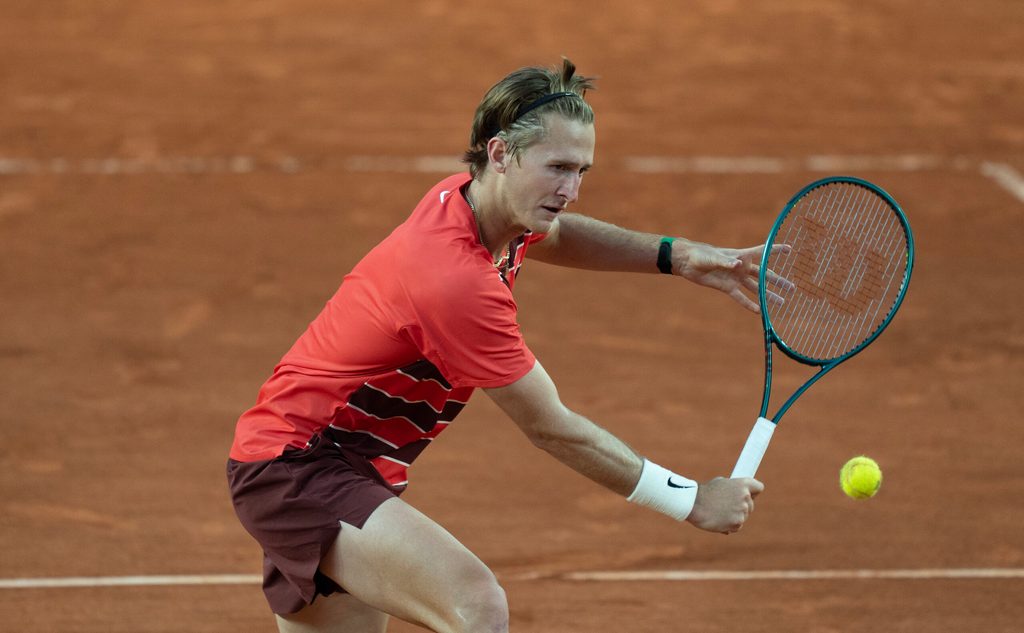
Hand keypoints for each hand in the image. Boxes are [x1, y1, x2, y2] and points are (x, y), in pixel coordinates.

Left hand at [672, 239, 792, 312]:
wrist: (688, 263)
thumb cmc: (701, 255)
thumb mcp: (714, 257)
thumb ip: (726, 262)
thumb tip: (738, 265)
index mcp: (741, 256)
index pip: (762, 252)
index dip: (775, 250)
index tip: (789, 249)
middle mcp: (741, 268)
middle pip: (764, 275)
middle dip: (778, 281)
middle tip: (792, 288)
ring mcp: (735, 279)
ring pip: (755, 288)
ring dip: (767, 295)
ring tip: (781, 302)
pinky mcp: (727, 288)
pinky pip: (741, 298)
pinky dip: (749, 304)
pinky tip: (759, 311)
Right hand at [686, 477, 763, 533]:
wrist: (693, 504)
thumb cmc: (704, 493)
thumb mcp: (720, 483)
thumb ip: (733, 488)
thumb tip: (737, 493)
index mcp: (742, 484)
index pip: (759, 488)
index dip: (753, 492)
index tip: (749, 495)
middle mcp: (745, 496)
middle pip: (751, 505)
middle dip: (741, 507)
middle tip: (726, 506)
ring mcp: (742, 511)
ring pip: (743, 517)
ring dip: (734, 517)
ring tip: (719, 513)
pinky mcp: (737, 523)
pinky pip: (737, 526)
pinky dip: (729, 526)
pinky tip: (718, 520)